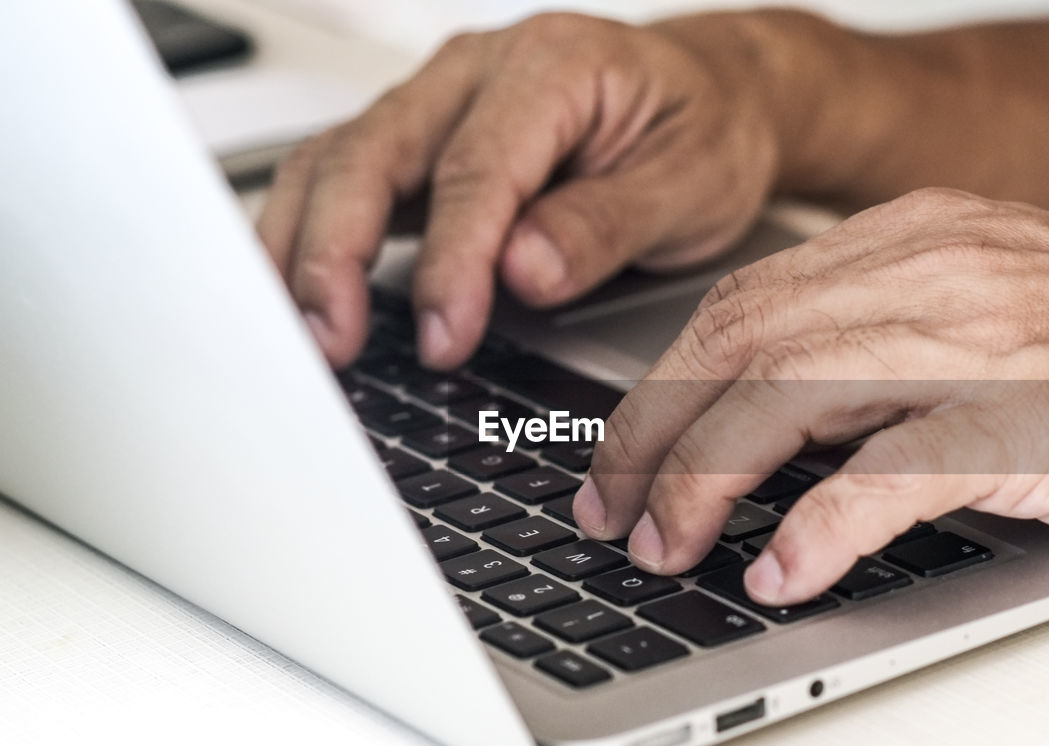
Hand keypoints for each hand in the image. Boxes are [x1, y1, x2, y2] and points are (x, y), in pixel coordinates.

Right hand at [257, 12, 778, 368]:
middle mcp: (477, 73)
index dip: (452, 260)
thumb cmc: (703, 133)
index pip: (476, 169)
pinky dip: (310, 239)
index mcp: (551, 66)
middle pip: (371, 153)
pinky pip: (341, 182)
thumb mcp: (689, 184)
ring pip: (335, 164)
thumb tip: (523, 273)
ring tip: (302, 334)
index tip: (445, 335)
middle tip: (334, 342)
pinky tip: (302, 296)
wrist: (712, 100)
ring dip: (302, 248)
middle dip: (337, 253)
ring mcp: (439, 106)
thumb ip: (603, 225)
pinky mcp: (422, 147)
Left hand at [573, 188, 1048, 604]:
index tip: (620, 453)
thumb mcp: (984, 301)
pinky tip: (780, 574)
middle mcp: (928, 274)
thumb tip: (768, 416)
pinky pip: (889, 473)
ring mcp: (977, 343)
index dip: (659, 385)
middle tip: (612, 510)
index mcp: (910, 241)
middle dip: (651, 436)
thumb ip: (879, 337)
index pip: (739, 304)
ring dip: (703, 480)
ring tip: (668, 547)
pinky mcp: (1028, 423)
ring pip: (784, 397)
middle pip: (735, 344)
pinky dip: (818, 529)